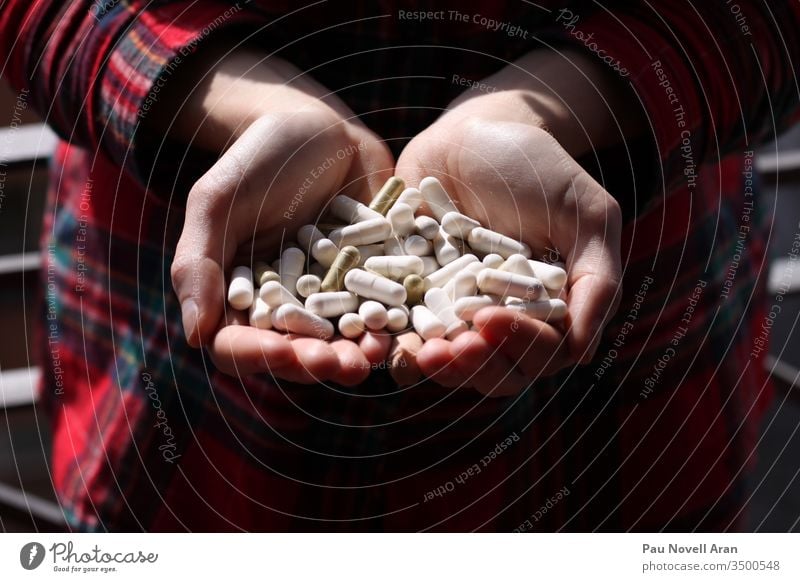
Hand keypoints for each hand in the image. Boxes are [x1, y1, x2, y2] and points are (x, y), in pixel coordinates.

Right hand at [165, 47, 394, 384]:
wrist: (317, 129)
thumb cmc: (255, 161)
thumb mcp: (217, 202)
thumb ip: (198, 263)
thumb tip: (193, 335)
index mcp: (240, 297)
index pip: (240, 343)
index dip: (259, 354)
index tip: (281, 351)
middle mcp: (286, 306)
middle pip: (295, 350)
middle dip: (317, 361)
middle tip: (340, 364)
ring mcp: (332, 297)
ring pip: (341, 338)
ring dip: (358, 351)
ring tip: (376, 353)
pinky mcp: (371, 281)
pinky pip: (381, 309)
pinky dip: (391, 321)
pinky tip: (404, 324)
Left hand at [395, 50, 638, 395]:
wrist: (472, 133)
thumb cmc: (536, 166)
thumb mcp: (586, 213)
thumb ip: (596, 278)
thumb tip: (581, 351)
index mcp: (547, 308)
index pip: (542, 351)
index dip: (520, 346)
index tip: (492, 319)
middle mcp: (502, 317)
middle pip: (494, 368)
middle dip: (474, 364)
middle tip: (452, 348)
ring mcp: (455, 309)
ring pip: (449, 358)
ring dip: (436, 364)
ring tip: (419, 352)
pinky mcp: (413, 294)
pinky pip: (404, 331)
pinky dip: (394, 342)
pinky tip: (383, 339)